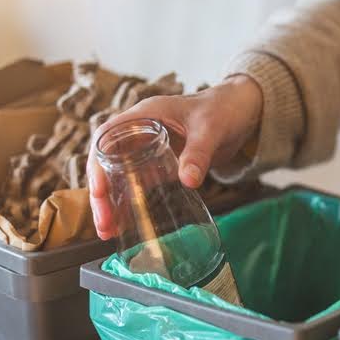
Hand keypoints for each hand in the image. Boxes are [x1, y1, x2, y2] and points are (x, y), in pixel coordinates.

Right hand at [87, 75, 262, 238]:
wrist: (241, 111)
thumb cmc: (223, 108)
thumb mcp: (211, 129)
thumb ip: (199, 153)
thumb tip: (188, 181)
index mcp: (145, 114)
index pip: (106, 136)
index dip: (97, 162)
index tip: (99, 190)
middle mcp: (139, 131)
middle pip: (107, 162)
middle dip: (101, 194)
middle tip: (105, 224)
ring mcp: (148, 148)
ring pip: (119, 176)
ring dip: (112, 202)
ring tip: (109, 231)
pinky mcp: (160, 164)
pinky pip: (139, 183)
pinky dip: (131, 202)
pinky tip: (128, 224)